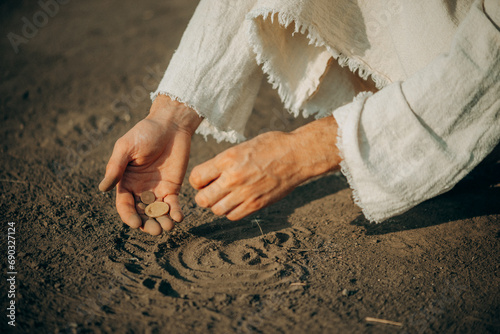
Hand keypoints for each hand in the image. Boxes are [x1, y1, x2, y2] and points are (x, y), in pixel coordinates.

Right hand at [99, 95, 201, 234]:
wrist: (170, 125)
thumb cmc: (145, 132)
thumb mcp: (126, 147)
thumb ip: (115, 167)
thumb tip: (102, 188)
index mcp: (125, 182)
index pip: (124, 205)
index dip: (129, 216)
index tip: (136, 224)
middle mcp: (140, 189)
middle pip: (141, 213)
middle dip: (148, 224)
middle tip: (156, 230)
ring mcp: (157, 190)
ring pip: (157, 212)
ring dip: (162, 221)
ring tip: (168, 226)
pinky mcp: (172, 187)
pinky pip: (173, 204)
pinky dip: (176, 212)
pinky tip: (179, 218)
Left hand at [189, 116, 340, 220]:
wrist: (297, 155)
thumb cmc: (271, 146)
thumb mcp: (242, 146)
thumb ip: (224, 162)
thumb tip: (211, 176)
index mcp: (227, 159)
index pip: (196, 178)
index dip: (198, 181)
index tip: (205, 179)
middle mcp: (233, 178)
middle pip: (202, 199)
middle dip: (204, 196)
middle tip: (212, 190)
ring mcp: (245, 193)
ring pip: (216, 210)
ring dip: (218, 205)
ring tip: (226, 196)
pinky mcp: (256, 204)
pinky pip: (233, 216)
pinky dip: (231, 211)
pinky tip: (238, 201)